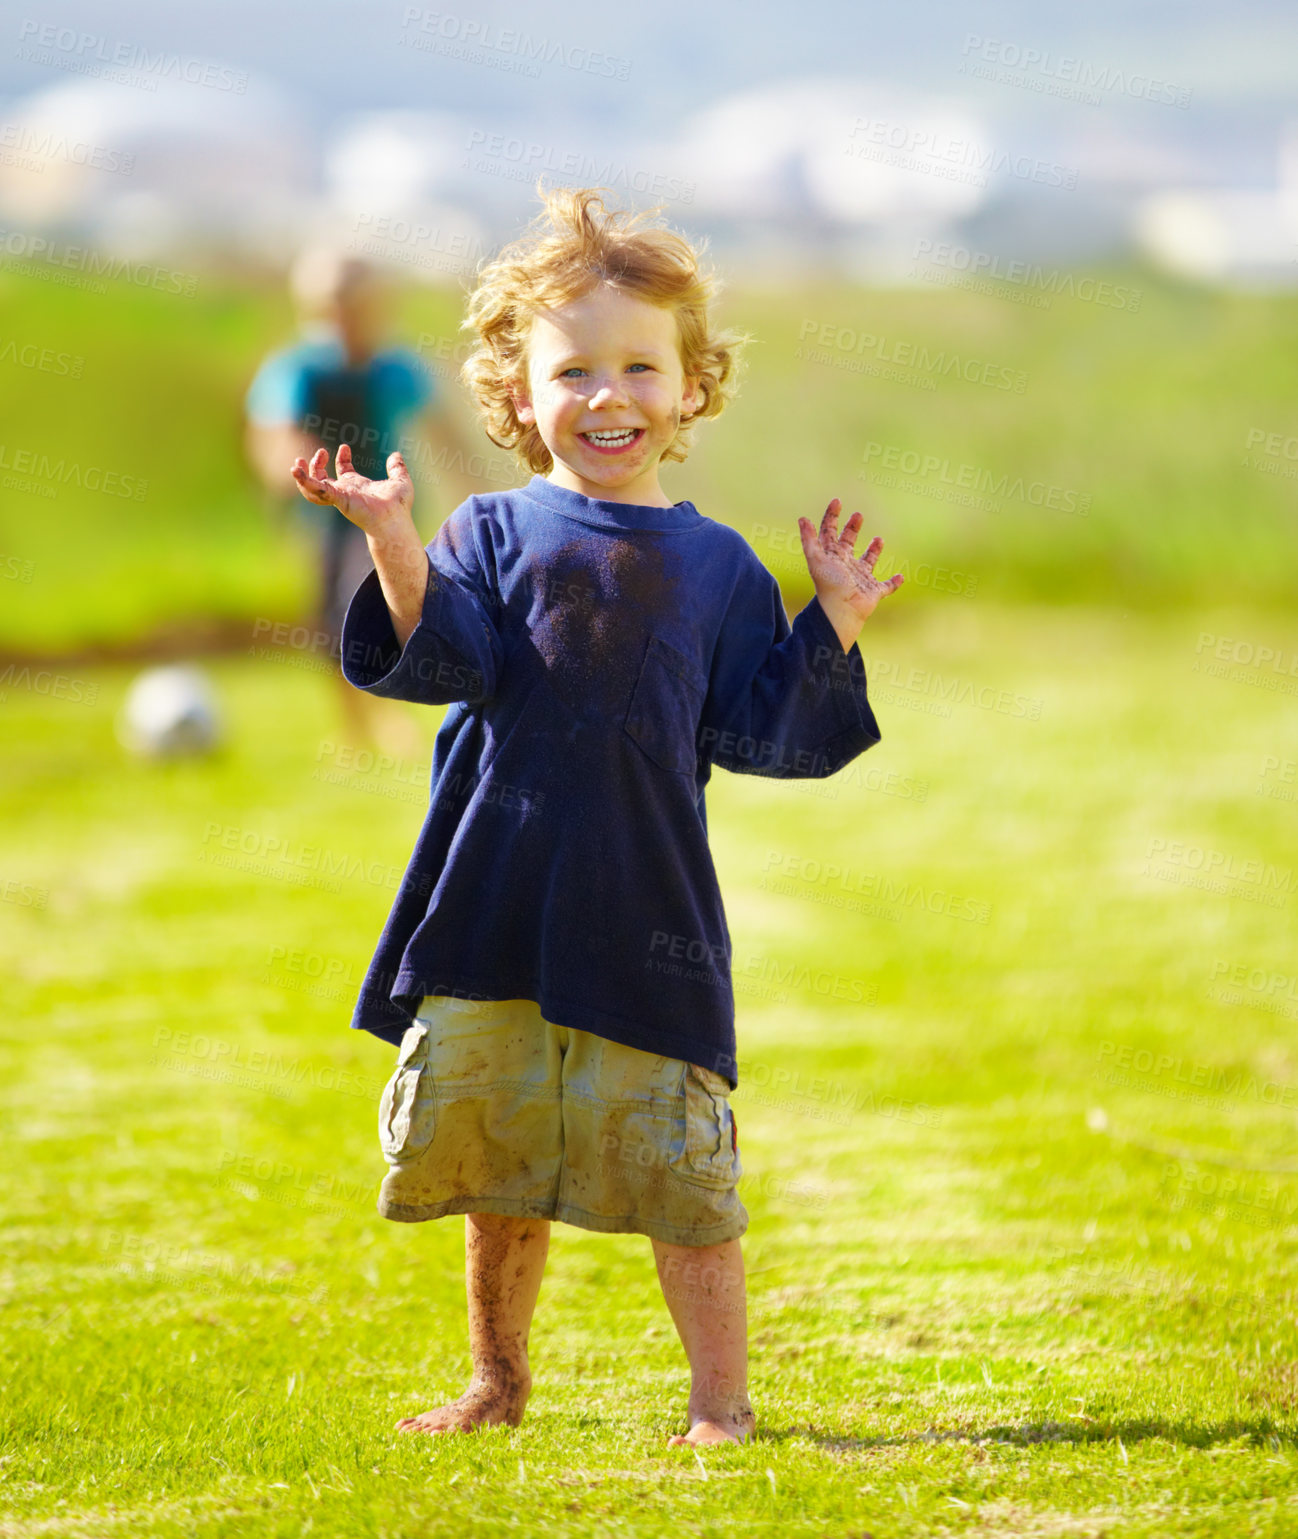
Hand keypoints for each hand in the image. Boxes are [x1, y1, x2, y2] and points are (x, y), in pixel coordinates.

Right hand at [290, 443, 413, 534]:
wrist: (395, 518)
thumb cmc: (398, 506)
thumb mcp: (400, 481)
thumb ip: (397, 468)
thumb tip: (396, 454)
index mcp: (356, 487)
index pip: (343, 470)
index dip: (341, 458)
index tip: (345, 447)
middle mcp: (345, 492)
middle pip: (322, 479)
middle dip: (316, 465)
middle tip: (321, 452)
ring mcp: (339, 496)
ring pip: (312, 488)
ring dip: (303, 477)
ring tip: (296, 464)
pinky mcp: (337, 499)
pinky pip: (316, 490)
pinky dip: (304, 481)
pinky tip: (296, 471)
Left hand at [797, 498, 903, 636]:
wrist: (841, 611)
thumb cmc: (829, 584)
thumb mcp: (817, 559)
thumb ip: (809, 539)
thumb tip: (802, 519)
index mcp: (831, 557)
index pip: (829, 533)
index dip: (831, 517)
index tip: (837, 501)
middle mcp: (845, 566)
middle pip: (847, 544)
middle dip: (852, 529)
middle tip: (858, 515)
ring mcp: (860, 579)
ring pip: (867, 562)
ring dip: (873, 551)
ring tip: (879, 539)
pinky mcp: (874, 592)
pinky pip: (886, 586)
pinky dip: (893, 583)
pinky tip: (900, 577)